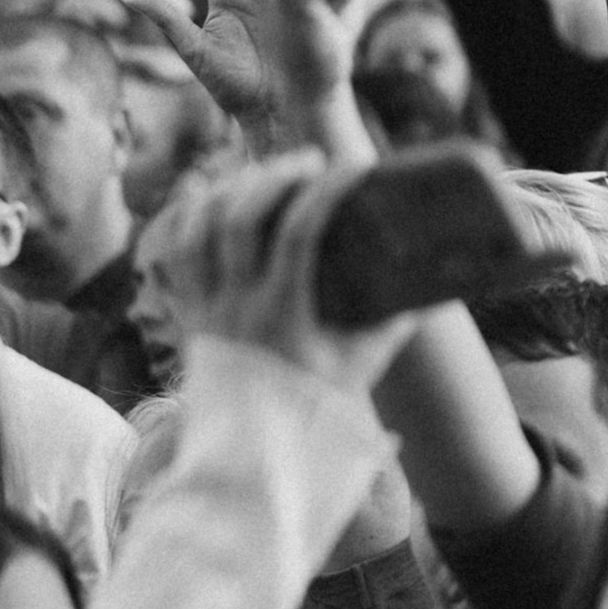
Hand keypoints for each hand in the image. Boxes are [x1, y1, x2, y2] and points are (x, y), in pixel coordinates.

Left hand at [150, 151, 417, 390]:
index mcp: (282, 314)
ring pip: (199, 228)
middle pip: (241, 219)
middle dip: (275, 176)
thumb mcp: (362, 365)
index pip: (298, 233)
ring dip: (231, 189)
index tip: (353, 165)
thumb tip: (432, 286)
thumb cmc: (314, 405)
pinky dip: (190, 215)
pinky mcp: (187, 311)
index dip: (325, 191)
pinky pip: (175, 251)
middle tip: (309, 160)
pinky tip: (212, 191)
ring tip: (265, 171)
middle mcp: (236, 305)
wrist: (255, 448)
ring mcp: (204, 307)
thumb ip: (394, 324)